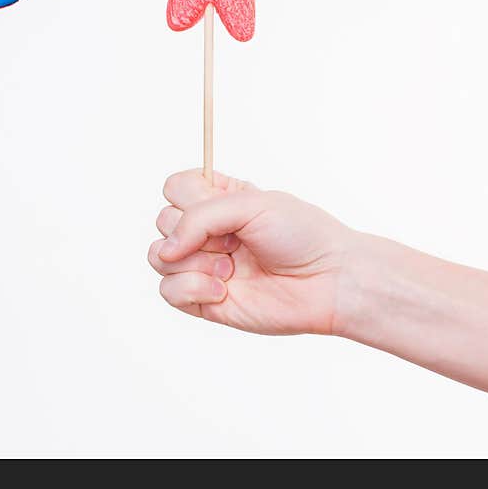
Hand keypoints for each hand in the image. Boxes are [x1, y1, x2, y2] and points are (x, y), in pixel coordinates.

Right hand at [148, 170, 352, 334]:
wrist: (329, 281)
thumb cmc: (301, 235)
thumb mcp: (250, 205)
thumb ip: (199, 217)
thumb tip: (165, 250)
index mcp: (218, 201)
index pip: (174, 188)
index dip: (188, 196)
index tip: (219, 204)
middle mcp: (206, 233)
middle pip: (162, 221)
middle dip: (194, 231)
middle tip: (234, 241)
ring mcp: (202, 266)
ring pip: (159, 257)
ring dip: (194, 261)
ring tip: (231, 268)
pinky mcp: (202, 300)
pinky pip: (168, 291)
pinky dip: (192, 288)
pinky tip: (223, 290)